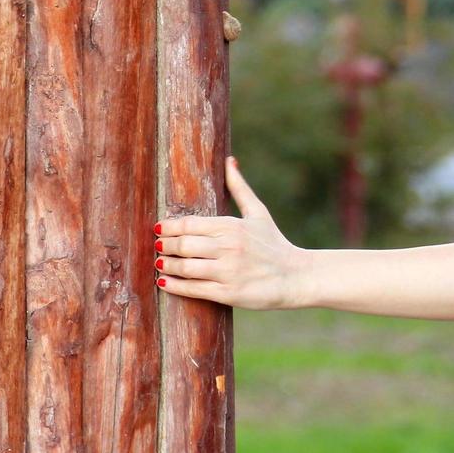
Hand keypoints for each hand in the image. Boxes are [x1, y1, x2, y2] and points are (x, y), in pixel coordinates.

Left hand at [153, 155, 308, 310]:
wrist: (296, 277)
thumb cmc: (274, 243)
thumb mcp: (258, 213)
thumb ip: (240, 188)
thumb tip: (229, 159)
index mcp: (232, 226)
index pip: (190, 224)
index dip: (169, 227)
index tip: (158, 228)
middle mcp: (229, 247)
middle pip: (184, 245)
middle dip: (165, 245)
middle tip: (157, 245)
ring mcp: (228, 271)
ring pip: (186, 267)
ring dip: (167, 265)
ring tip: (159, 263)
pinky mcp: (229, 293)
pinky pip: (194, 289)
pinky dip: (176, 286)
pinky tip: (165, 282)